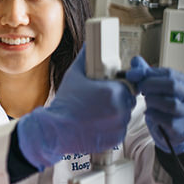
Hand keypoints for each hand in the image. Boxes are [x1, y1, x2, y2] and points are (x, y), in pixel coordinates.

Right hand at [17, 45, 135, 170]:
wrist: (55, 130)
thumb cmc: (64, 104)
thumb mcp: (74, 75)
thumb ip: (85, 58)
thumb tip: (89, 45)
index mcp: (113, 91)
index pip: (127, 84)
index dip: (117, 86)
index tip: (107, 89)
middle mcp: (119, 108)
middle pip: (127, 100)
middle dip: (117, 99)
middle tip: (98, 101)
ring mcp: (119, 125)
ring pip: (124, 115)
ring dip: (115, 113)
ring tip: (95, 113)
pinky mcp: (116, 138)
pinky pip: (120, 129)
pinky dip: (111, 127)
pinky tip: (96, 124)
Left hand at [125, 56, 183, 153]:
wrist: (173, 132)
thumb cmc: (166, 107)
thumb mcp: (159, 88)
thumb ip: (147, 74)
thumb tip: (135, 61)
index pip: (170, 73)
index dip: (148, 73)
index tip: (133, 75)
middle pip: (172, 86)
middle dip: (151, 85)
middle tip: (140, 89)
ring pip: (171, 104)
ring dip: (153, 101)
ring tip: (148, 101)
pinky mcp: (183, 128)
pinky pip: (166, 120)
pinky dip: (154, 115)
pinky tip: (150, 113)